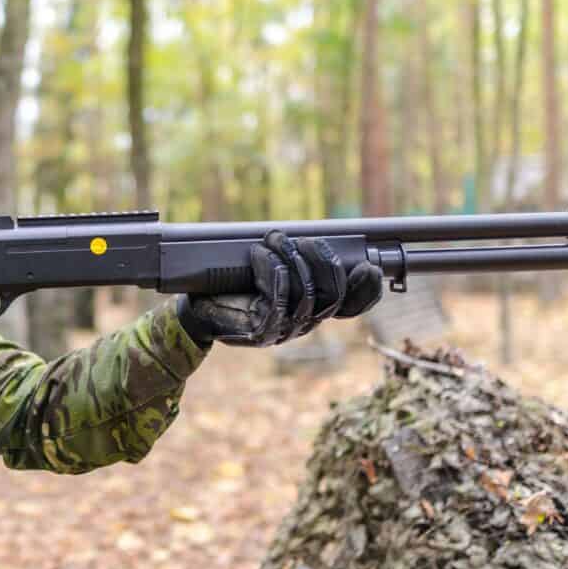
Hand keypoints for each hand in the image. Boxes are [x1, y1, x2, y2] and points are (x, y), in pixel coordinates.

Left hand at [177, 230, 382, 347]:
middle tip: (306, 240)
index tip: (371, 266)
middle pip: (333, 297)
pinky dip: (270, 269)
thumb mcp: (268, 267)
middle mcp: (303, 324)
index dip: (367, 289)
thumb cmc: (233, 284)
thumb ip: (294, 258)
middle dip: (325, 262)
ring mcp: (283, 331)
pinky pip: (277, 298)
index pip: (352, 306)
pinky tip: (258, 254)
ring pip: (306, 295)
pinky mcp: (261, 331)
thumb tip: (316, 237)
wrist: (197, 308)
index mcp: (312, 309)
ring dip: (292, 259)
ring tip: (275, 239)